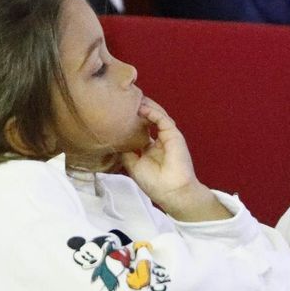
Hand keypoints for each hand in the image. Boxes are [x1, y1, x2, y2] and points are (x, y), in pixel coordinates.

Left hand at [122, 97, 224, 221]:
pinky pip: (162, 119)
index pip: (142, 128)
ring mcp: (167, 136)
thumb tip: (116, 141)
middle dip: (139, 109)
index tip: (119, 112)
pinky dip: (153, 112)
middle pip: (150, 118)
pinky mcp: (173, 135)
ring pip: (157, 115)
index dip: (133, 120)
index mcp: (151, 147)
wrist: (171, 192)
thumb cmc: (154, 183)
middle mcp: (160, 140)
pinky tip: (142, 108)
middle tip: (125, 99)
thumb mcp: (134, 166)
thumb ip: (126, 153)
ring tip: (133, 99)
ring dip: (146, 106)